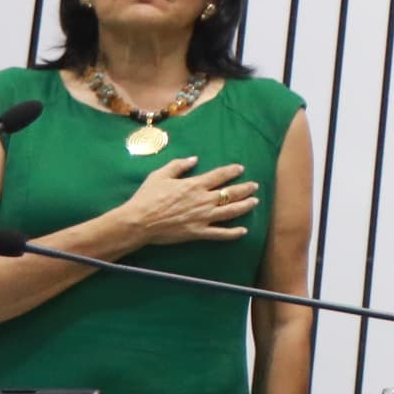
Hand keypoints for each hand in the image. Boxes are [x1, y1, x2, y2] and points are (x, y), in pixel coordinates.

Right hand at [112, 156, 257, 247]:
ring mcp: (202, 217)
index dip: (232, 171)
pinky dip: (233, 233)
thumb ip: (178, 165)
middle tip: (254, 186)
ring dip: (245, 206)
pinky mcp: (198, 232)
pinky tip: (243, 231)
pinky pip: (220, 234)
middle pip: (231, 193)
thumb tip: (194, 159)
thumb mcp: (160, 175)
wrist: (138, 221)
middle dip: (245, 188)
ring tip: (255, 202)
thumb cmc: (147, 197)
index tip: (240, 169)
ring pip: (231, 212)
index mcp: (194, 185)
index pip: (219, 175)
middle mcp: (203, 200)